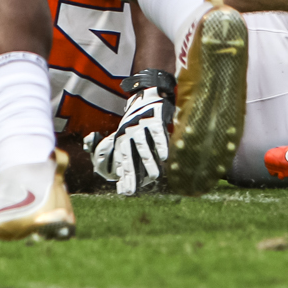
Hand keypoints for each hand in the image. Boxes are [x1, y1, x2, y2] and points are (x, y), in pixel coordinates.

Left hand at [83, 79, 173, 196]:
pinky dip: (161, 145)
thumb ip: (127, 156)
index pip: (123, 161)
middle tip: (135, 191)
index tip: (126, 192)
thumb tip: (123, 178)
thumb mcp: (128, 137)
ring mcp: (142, 126)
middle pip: (131, 156)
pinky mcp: (155, 119)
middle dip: (133, 174)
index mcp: (122, 139)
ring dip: (149, 162)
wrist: (148, 95)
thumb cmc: (138, 122)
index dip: (125, 177)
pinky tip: (164, 157)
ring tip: (155, 176)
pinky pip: (158, 134)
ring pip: (144, 147)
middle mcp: (129, 133)